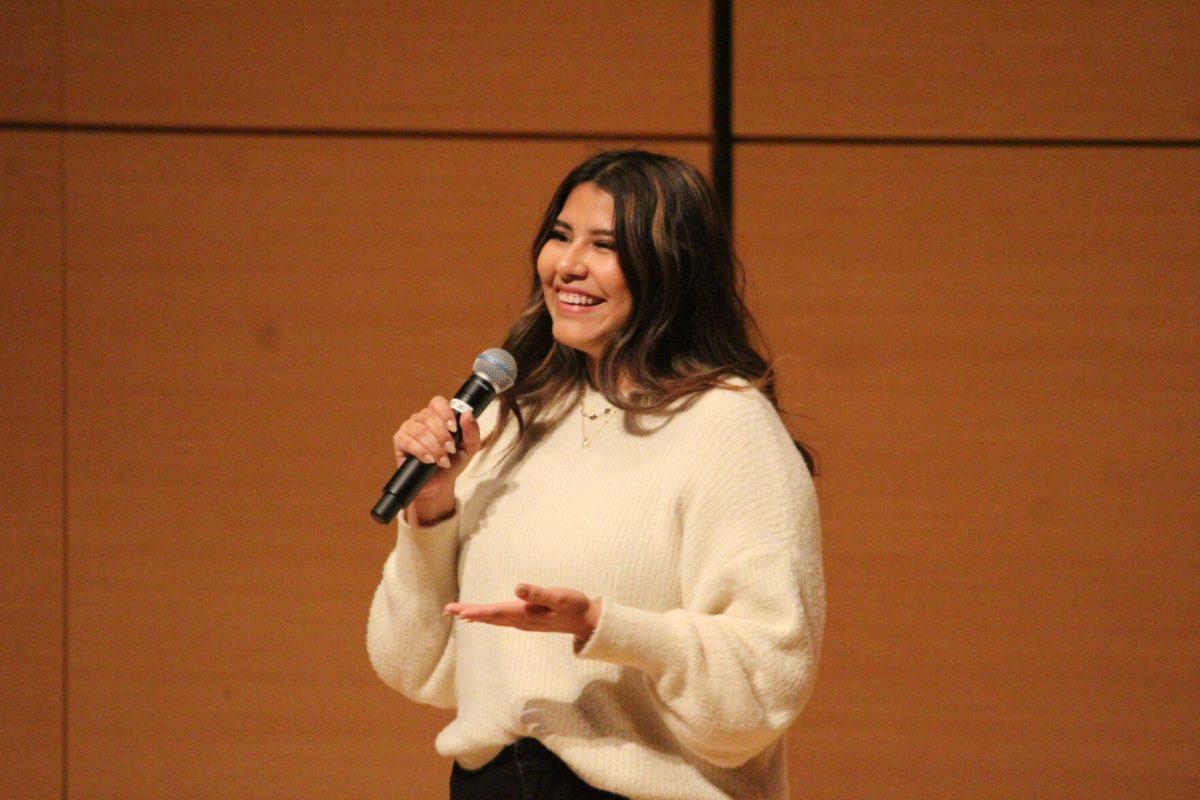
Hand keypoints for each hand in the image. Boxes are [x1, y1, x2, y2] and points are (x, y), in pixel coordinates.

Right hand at [392, 395, 481, 522]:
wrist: (439, 484)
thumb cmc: (453, 462)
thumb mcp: (469, 448)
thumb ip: (472, 431)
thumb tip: (467, 413)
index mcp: (437, 415)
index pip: (437, 402)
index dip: (446, 413)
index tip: (454, 429)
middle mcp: (421, 418)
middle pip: (428, 415)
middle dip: (442, 435)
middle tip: (450, 450)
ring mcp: (408, 428)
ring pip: (419, 430)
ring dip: (433, 446)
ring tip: (442, 460)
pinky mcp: (399, 441)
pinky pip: (408, 442)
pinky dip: (421, 452)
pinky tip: (429, 460)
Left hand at [444, 583, 601, 643]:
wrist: (586, 621)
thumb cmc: (574, 605)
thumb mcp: (559, 597)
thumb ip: (538, 593)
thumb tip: (517, 588)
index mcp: (525, 614)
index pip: (495, 613)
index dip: (477, 611)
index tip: (459, 612)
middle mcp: (521, 621)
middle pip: (489, 617)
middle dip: (469, 613)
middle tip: (447, 610)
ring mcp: (523, 622)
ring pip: (494, 619)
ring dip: (476, 615)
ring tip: (458, 613)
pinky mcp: (527, 619)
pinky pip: (501, 619)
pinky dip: (488, 616)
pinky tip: (482, 617)